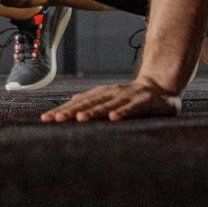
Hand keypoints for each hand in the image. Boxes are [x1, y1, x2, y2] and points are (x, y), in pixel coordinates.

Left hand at [39, 77, 181, 122]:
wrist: (161, 87)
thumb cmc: (132, 96)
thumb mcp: (111, 97)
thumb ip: (93, 101)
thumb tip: (68, 103)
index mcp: (102, 93)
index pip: (79, 102)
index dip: (63, 110)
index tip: (46, 119)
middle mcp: (112, 93)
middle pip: (89, 103)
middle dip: (72, 111)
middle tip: (56, 119)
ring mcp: (128, 96)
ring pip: (108, 104)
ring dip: (94, 111)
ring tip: (80, 119)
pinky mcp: (144, 101)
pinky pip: (132, 108)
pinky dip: (123, 112)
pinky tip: (113, 118)